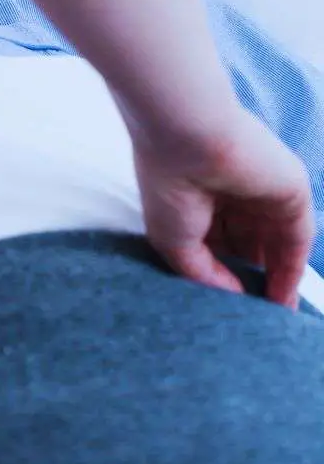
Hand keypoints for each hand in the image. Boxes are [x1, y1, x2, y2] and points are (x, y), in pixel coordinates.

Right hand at [124, 101, 313, 308]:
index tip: (225, 316)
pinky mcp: (291, 194)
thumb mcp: (175, 244)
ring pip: (276, 248)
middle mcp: (236, 197)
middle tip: (249, 326)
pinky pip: (297, 242)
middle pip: (251, 248)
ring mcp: (265, 195)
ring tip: (267, 325)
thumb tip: (234, 300)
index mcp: (205, 199)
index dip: (224, 278)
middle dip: (250, 283)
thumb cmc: (167, 182)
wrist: (188, 137)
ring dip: (274, 284)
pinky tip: (281, 303)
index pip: (221, 244)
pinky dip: (291, 273)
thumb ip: (205, 275)